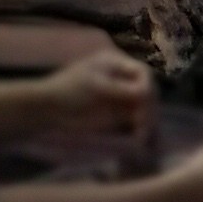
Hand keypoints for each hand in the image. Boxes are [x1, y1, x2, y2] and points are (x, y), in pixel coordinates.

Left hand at [36, 44, 153, 138]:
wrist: (53, 109)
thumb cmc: (70, 90)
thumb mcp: (96, 86)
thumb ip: (122, 90)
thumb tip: (148, 94)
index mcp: (115, 64)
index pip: (143, 72)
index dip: (148, 86)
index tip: (144, 101)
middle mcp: (123, 79)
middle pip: (149, 92)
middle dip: (150, 107)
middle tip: (142, 122)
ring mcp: (123, 98)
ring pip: (147, 108)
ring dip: (148, 121)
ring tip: (140, 134)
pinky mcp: (120, 116)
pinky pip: (138, 122)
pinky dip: (141, 130)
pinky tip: (138, 138)